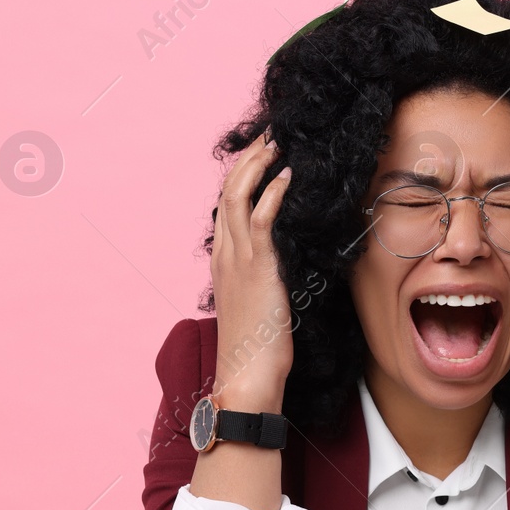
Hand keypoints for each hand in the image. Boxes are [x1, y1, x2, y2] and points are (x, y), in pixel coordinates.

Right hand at [209, 132, 294, 410]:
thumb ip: (264, 278)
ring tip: (276, 144)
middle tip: (269, 136)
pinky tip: (285, 176)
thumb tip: (282, 265)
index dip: (242, 176)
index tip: (261, 156)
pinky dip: (271, 194)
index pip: (227, 206)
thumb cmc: (258, 347)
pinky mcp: (257, 267)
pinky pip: (260, 220)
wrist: (249, 373)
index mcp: (224, 261)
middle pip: (228, 192)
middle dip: (248, 160)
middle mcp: (225, 254)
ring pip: (238, 198)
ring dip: (257, 166)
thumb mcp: (260, 303)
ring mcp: (237, 259)